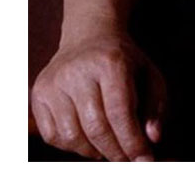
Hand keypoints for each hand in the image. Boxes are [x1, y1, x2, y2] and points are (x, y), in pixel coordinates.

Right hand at [30, 31, 166, 160]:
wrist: (88, 34)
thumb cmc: (123, 60)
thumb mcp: (149, 73)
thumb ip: (156, 106)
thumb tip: (152, 140)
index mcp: (110, 63)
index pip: (120, 112)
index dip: (132, 142)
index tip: (144, 160)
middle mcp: (77, 71)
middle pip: (96, 128)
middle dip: (115, 152)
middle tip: (127, 160)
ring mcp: (54, 83)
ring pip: (72, 136)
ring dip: (94, 152)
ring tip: (108, 149)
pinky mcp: (39, 94)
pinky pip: (53, 136)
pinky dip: (72, 147)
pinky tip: (87, 139)